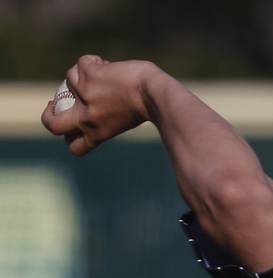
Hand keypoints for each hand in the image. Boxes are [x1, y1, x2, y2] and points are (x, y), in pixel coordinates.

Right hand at [41, 55, 156, 155]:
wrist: (153, 94)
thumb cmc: (144, 108)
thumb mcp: (118, 122)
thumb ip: (100, 120)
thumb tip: (81, 104)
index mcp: (96, 134)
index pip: (73, 147)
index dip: (68, 136)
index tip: (71, 124)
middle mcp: (86, 118)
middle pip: (52, 124)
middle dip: (47, 115)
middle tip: (53, 104)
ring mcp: (84, 95)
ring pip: (69, 80)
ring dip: (85, 75)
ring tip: (107, 78)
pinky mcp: (87, 74)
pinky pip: (82, 63)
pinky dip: (94, 62)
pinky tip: (110, 67)